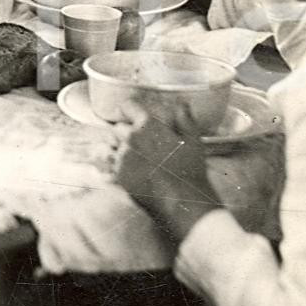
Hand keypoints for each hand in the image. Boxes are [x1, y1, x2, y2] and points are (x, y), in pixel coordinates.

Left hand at [113, 101, 221, 243]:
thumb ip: (185, 118)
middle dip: (125, 131)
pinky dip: (117, 164)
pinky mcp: (118, 174)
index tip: (130, 113)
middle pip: (118, 127)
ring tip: (132, 156)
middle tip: (137, 141)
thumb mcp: (194, 140)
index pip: (127, 106)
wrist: (183, 202)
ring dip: (118, 147)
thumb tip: (181, 104)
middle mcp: (131, 138)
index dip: (129, 109)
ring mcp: (122, 157)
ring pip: (111, 145)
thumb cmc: (190, 171)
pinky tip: (131, 170)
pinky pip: (110, 163)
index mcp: (147, 125)